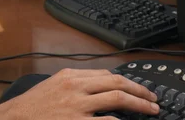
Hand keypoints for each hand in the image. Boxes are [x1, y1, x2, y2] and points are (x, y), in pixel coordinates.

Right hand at [0, 68, 158, 118]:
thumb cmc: (30, 108)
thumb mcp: (53, 86)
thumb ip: (76, 83)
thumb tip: (100, 85)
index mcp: (71, 75)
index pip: (107, 73)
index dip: (128, 81)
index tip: (140, 88)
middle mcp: (76, 86)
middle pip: (117, 83)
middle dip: (140, 91)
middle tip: (154, 99)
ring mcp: (76, 106)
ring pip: (117, 99)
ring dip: (139, 105)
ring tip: (151, 111)